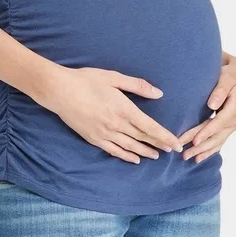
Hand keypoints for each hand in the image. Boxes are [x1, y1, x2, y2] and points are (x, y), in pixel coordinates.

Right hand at [43, 66, 183, 163]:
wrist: (59, 90)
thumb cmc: (86, 80)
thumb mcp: (113, 77)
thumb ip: (137, 86)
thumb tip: (158, 93)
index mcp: (124, 109)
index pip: (150, 127)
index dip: (164, 137)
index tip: (176, 144)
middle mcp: (116, 125)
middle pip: (142, 138)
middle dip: (158, 145)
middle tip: (171, 151)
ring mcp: (104, 134)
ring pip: (130, 147)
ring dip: (145, 152)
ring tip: (156, 156)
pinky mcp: (93, 138)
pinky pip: (114, 151)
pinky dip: (126, 156)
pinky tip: (134, 159)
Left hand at [178, 52, 235, 162]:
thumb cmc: (230, 74)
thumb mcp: (227, 78)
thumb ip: (220, 90)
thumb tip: (213, 105)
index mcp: (235, 108)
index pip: (218, 123)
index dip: (206, 132)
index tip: (194, 140)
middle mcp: (235, 119)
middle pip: (216, 136)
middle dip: (200, 146)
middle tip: (184, 153)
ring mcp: (232, 125)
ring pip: (217, 141)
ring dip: (203, 151)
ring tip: (188, 158)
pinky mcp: (227, 127)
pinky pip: (218, 141)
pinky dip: (209, 150)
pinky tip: (199, 158)